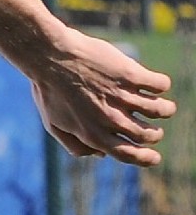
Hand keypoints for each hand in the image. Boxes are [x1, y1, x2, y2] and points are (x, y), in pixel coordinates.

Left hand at [30, 28, 175, 166]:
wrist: (49, 56)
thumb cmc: (49, 90)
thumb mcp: (54, 124)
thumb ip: (76, 145)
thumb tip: (102, 155)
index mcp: (93, 135)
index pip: (129, 155)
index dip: (147, 159)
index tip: (155, 157)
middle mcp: (111, 120)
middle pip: (149, 135)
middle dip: (155, 134)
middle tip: (153, 127)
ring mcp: (122, 97)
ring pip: (161, 110)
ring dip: (165, 109)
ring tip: (162, 105)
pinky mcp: (130, 75)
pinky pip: (161, 85)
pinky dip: (161, 85)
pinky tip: (152, 83)